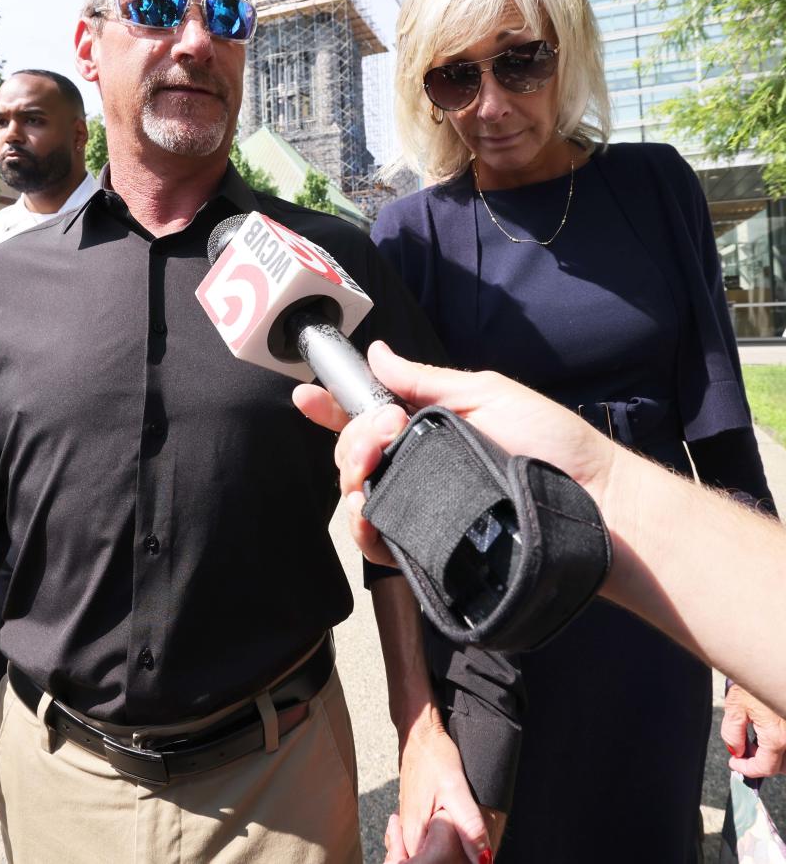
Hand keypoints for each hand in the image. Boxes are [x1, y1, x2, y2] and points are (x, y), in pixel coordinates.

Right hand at [293, 341, 617, 560]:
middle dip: (351, 440)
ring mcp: (419, 508)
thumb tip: (376, 350)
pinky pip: (376, 543)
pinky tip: (367, 514)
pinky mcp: (425, 548)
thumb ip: (425, 380)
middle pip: (352, 454)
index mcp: (426, 427)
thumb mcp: (486, 394)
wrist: (592, 501)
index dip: (332, 407)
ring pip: (356, 496)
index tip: (306, 396)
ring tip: (372, 473)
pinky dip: (362, 528)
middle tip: (383, 433)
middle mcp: (416, 467)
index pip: (366, 417)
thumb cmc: (549, 441)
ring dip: (352, 479)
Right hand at [394, 717, 498, 863]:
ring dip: (439, 855)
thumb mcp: (455, 788)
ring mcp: (407, 827)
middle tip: (470, 848)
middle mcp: (407, 836)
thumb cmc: (433, 757)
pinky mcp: (411, 818)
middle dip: (448, 861)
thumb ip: (468, 825)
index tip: (471, 857)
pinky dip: (431, 847)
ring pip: (422, 856)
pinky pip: (419, 844)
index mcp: (416, 837)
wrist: (418, 734)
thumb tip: (484, 859)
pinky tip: (446, 835)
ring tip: (459, 842)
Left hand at [722, 684, 785, 777]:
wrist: (773, 658)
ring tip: (757, 739)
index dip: (747, 769)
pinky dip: (783, 742)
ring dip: (775, 754)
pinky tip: (770, 727)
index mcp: (777, 736)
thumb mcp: (736, 704)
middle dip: (762, 762)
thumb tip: (736, 751)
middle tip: (745, 751)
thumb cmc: (753, 677)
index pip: (764, 767)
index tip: (735, 764)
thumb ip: (733, 732)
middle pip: (781, 766)